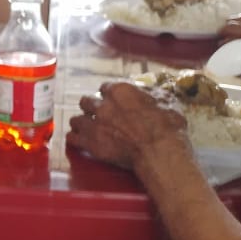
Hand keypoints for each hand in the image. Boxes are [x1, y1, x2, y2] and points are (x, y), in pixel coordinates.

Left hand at [66, 82, 189, 171]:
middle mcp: (103, 105)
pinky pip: (72, 138)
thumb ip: (152, 95)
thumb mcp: (167, 102)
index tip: (113, 100)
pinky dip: (75, 139)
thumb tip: (149, 93)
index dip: (109, 95)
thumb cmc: (168, 128)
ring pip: (76, 120)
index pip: (106, 87)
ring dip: (82, 123)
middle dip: (92, 107)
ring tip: (87, 128)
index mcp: (120, 91)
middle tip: (99, 114)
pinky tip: (79, 141)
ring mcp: (94, 124)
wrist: (159, 151)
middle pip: (87, 101)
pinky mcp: (89, 143)